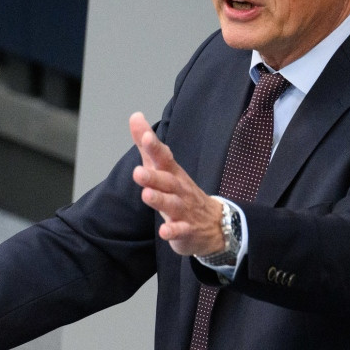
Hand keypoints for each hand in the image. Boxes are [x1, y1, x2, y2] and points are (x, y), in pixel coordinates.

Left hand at [129, 112, 225, 256]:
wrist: (215, 223)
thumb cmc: (181, 190)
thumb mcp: (164, 166)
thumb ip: (148, 145)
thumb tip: (135, 116)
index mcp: (172, 172)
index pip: (163, 157)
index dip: (154, 147)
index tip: (144, 136)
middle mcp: (178, 189)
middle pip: (166, 181)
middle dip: (153, 176)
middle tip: (138, 172)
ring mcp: (184, 209)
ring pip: (172, 204)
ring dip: (159, 200)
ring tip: (146, 195)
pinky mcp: (186, 230)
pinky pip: (180, 231)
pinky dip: (173, 232)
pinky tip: (164, 232)